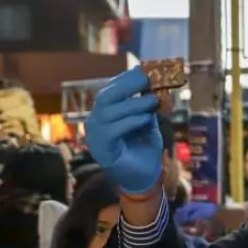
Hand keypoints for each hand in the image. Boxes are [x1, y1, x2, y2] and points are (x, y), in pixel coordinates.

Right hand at [84, 68, 163, 193]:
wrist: (143, 178)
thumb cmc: (144, 148)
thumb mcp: (147, 121)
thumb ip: (146, 105)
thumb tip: (152, 83)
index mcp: (104, 113)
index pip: (110, 90)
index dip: (125, 79)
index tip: (142, 70)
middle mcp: (96, 121)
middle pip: (105, 97)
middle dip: (126, 85)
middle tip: (145, 78)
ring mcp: (95, 135)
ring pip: (109, 112)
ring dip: (133, 104)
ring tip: (153, 100)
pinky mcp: (100, 149)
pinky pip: (113, 130)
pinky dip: (130, 122)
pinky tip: (145, 118)